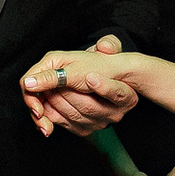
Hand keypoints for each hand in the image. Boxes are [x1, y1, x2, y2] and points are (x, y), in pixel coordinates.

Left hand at [20, 45, 137, 136]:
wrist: (98, 83)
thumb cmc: (102, 66)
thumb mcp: (107, 52)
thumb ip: (109, 45)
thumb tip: (104, 45)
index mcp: (127, 97)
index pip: (119, 94)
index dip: (105, 87)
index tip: (90, 77)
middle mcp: (115, 114)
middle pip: (89, 106)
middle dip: (67, 90)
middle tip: (54, 79)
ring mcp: (99, 124)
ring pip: (74, 114)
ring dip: (56, 99)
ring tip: (47, 85)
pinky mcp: (83, 130)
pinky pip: (64, 122)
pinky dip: (51, 110)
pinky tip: (47, 97)